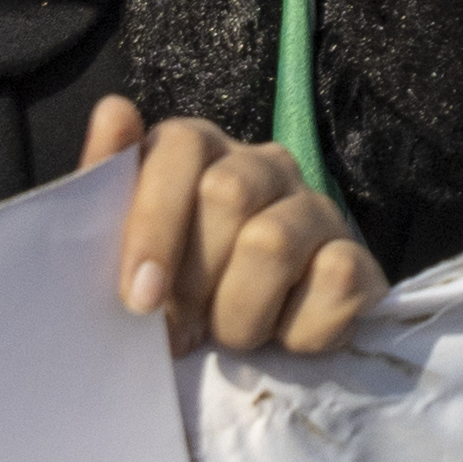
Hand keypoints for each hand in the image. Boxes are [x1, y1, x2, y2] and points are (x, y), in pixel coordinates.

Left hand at [82, 97, 382, 355]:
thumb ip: (103, 183)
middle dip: (194, 279)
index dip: (156, 222)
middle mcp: (264, 165)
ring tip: (228, 337)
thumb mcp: (113, 246)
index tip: (138, 298)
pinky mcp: (359, 257)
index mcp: (199, 150)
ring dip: (239, 313)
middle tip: (180, 330)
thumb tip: (115, 110)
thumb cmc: (163, 290)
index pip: (184, 146)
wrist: (228, 350)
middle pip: (229, 193)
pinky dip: (299, 328)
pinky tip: (282, 338)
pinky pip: (338, 277)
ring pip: (274, 241)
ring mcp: (317, 208)